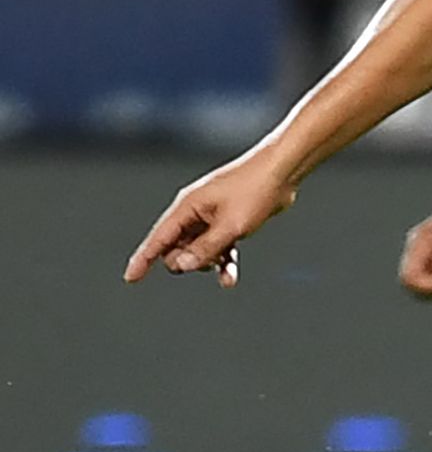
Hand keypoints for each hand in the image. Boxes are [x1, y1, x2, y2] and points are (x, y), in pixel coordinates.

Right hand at [122, 154, 296, 285]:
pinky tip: (229, 279)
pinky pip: (218, 247)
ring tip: (227, 276)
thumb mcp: (231, 227)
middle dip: (186, 261)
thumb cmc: (255, 192)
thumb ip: (205, 248)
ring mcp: (211, 217)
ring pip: (198, 250)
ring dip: (208, 264)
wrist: (282, 172)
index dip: (143, 260)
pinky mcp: (229, 222)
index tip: (130, 279)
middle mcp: (194, 212)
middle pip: (176, 247)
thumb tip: (179, 266)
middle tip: (208, 261)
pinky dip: (222, 261)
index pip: (158, 238)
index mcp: (187, 207)